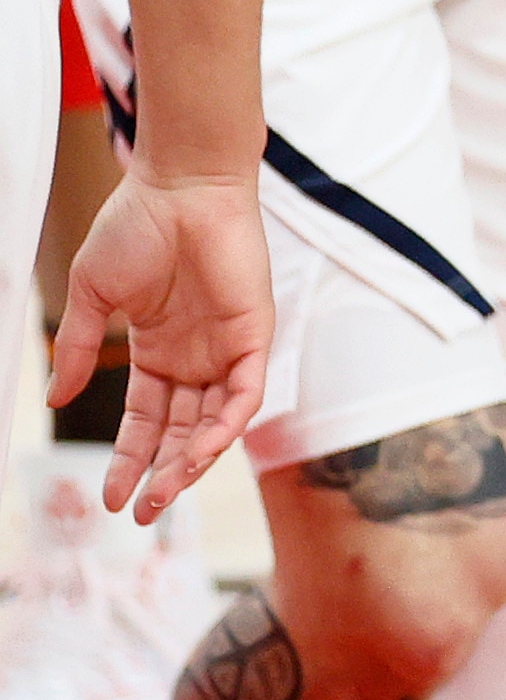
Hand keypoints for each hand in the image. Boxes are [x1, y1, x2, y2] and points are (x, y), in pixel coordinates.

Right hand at [54, 170, 271, 518]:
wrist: (180, 187)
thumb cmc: (136, 228)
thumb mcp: (94, 297)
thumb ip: (79, 349)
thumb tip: (59, 402)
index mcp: (158, 351)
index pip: (146, 421)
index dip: (129, 459)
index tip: (108, 498)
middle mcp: (194, 357)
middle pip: (180, 432)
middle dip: (162, 474)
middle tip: (139, 512)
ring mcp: (225, 348)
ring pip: (214, 423)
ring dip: (192, 462)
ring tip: (164, 495)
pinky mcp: (253, 335)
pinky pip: (244, 394)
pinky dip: (226, 426)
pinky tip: (201, 453)